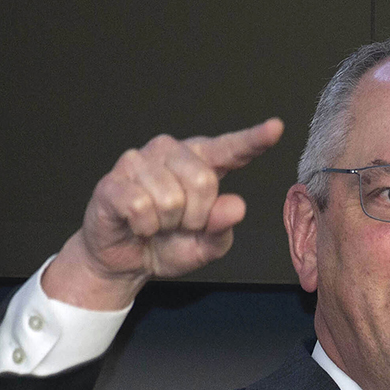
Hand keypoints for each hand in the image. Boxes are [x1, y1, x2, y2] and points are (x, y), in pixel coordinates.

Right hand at [43, 118, 284, 309]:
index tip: (275, 128)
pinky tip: (138, 225)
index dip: (253, 140)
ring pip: (171, 198)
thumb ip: (223, 228)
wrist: (126, 261)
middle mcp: (169, 153)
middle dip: (195, 217)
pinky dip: (145, 227)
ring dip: (167, 224)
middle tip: (180, 225)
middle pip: (202, 180)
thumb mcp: (206, 245)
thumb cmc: (168, 245)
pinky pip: (141, 207)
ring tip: (157, 224)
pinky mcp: (114, 181)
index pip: (230, 149)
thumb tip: (235, 206)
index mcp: (199, 163)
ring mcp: (139, 162)